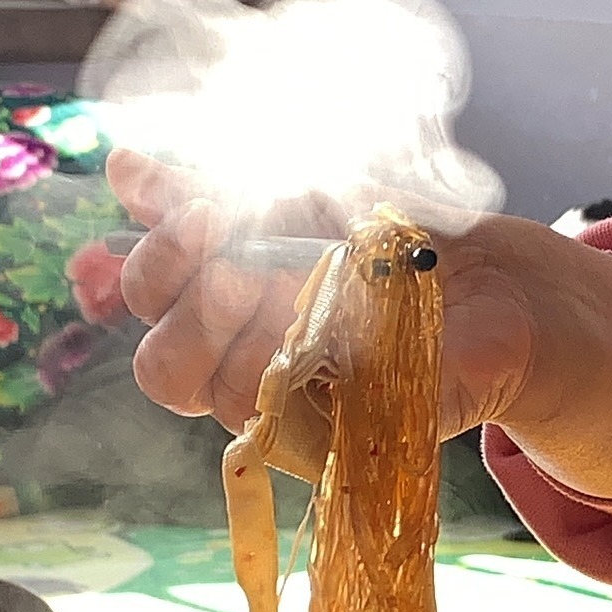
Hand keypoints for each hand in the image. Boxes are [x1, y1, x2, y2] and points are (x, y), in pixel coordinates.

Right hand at [108, 151, 542, 468]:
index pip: (144, 298)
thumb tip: (121, 168)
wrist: (490, 281)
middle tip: (252, 259)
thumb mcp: (297, 192)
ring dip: (266, 330)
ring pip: (222, 393)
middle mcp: (236, 358)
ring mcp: (282, 405)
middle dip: (198, 303)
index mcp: (215, 299)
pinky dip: (321, 367)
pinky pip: (295, 426)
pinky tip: (359, 328)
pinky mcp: (334, 443)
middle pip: (162, 366)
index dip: (157, 264)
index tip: (204, 216)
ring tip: (325, 287)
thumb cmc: (389, 235)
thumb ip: (207, 189)